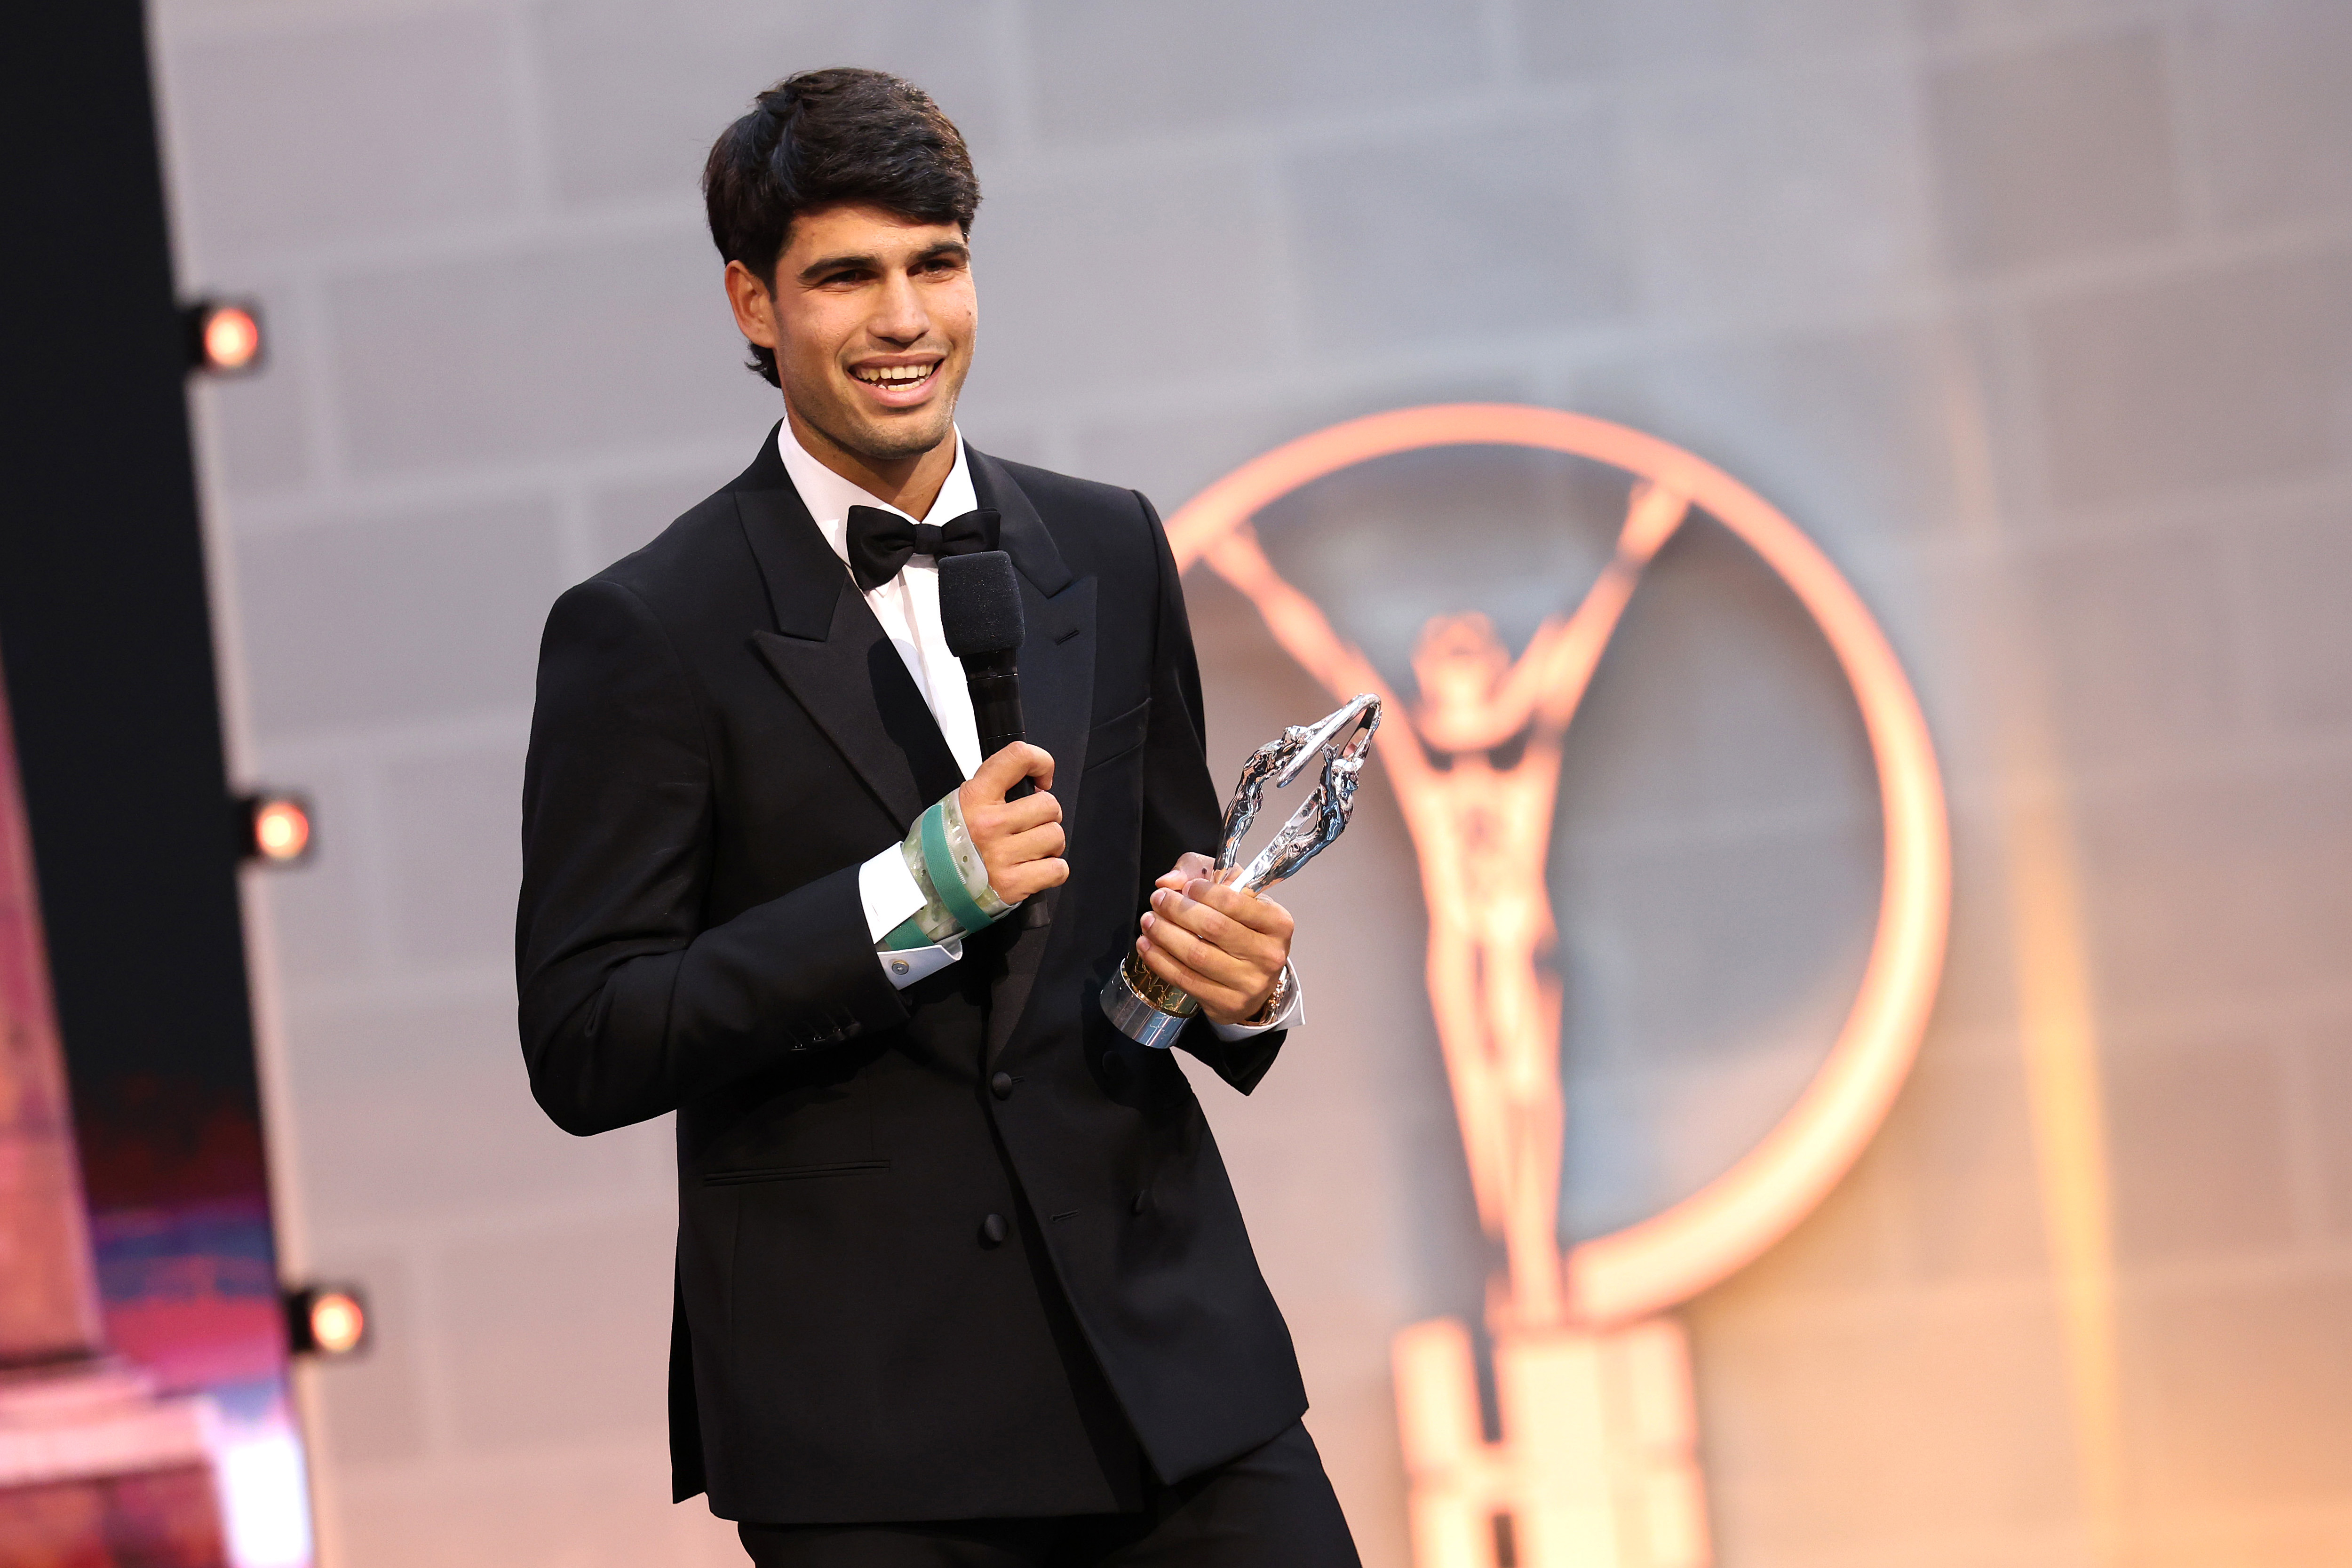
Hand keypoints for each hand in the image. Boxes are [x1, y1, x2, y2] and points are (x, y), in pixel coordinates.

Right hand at [958, 743, 1066, 904]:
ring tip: (1029, 850)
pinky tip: (1033, 870)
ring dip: (1049, 844)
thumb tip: (1033, 786)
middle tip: (1030, 826)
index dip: (1040, 762)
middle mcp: (988, 824)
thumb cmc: (949, 844)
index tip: (1042, 779)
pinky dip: (1052, 871)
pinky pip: (1058, 869)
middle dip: (1046, 816)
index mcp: (975, 797)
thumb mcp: (961, 804)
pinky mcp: (1012, 884)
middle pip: (1048, 805)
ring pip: (1055, 836)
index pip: (1017, 757)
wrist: (929, 888)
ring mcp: (1000, 856)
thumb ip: (992, 789)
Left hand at [1136, 852, 1293, 1025]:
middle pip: (1213, 927)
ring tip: (1148, 921)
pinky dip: (1160, 960)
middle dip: (1177, 910)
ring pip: (1196, 955)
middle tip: (1157, 900)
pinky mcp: (1228, 1004)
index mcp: (1278, 923)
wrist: (1255, 981)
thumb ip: (1203, 873)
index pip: (1234, 901)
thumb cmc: (1243, 929)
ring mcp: (1249, 983)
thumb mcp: (1234, 894)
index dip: (1203, 891)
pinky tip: (1147, 945)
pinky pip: (1185, 979)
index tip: (1185, 886)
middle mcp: (1269, 955)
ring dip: (1163, 934)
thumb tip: (1169, 880)